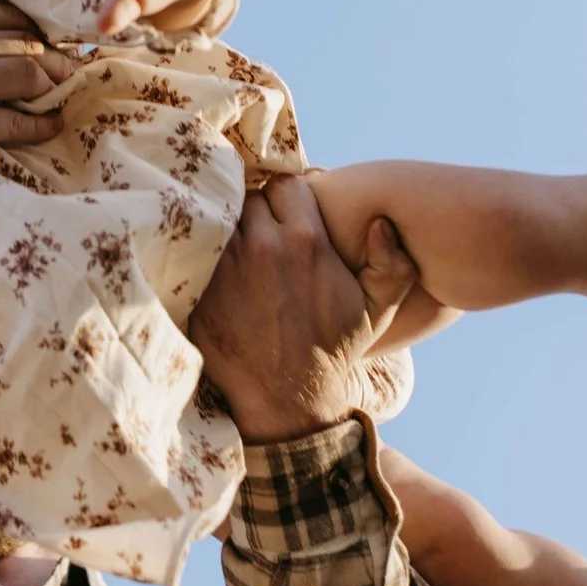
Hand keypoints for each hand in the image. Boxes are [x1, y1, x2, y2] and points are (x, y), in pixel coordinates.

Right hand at [0, 0, 74, 183]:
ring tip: (61, 94)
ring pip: (29, 74)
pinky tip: (49, 125)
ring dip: (54, 85)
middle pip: (25, 42)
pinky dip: (42, 124)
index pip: (7, 15)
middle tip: (69, 70)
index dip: (34, 31)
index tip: (47, 45)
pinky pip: (18, 120)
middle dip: (54, 58)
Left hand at [186, 176, 418, 442]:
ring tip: (235, 247)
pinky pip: (194, 248)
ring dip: (226, 227)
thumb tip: (382, 224)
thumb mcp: (377, 310)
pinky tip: (210, 264)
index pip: (285, 186)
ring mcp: (225, 266)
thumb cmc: (333, 350)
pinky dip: (202, 251)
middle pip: (248, 198)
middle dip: (253, 210)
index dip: (285, 198)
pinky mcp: (199, 287)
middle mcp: (263, 246)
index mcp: (306, 241)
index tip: (284, 216)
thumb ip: (392, 264)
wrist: (287, 399)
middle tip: (258, 232)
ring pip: (219, 218)